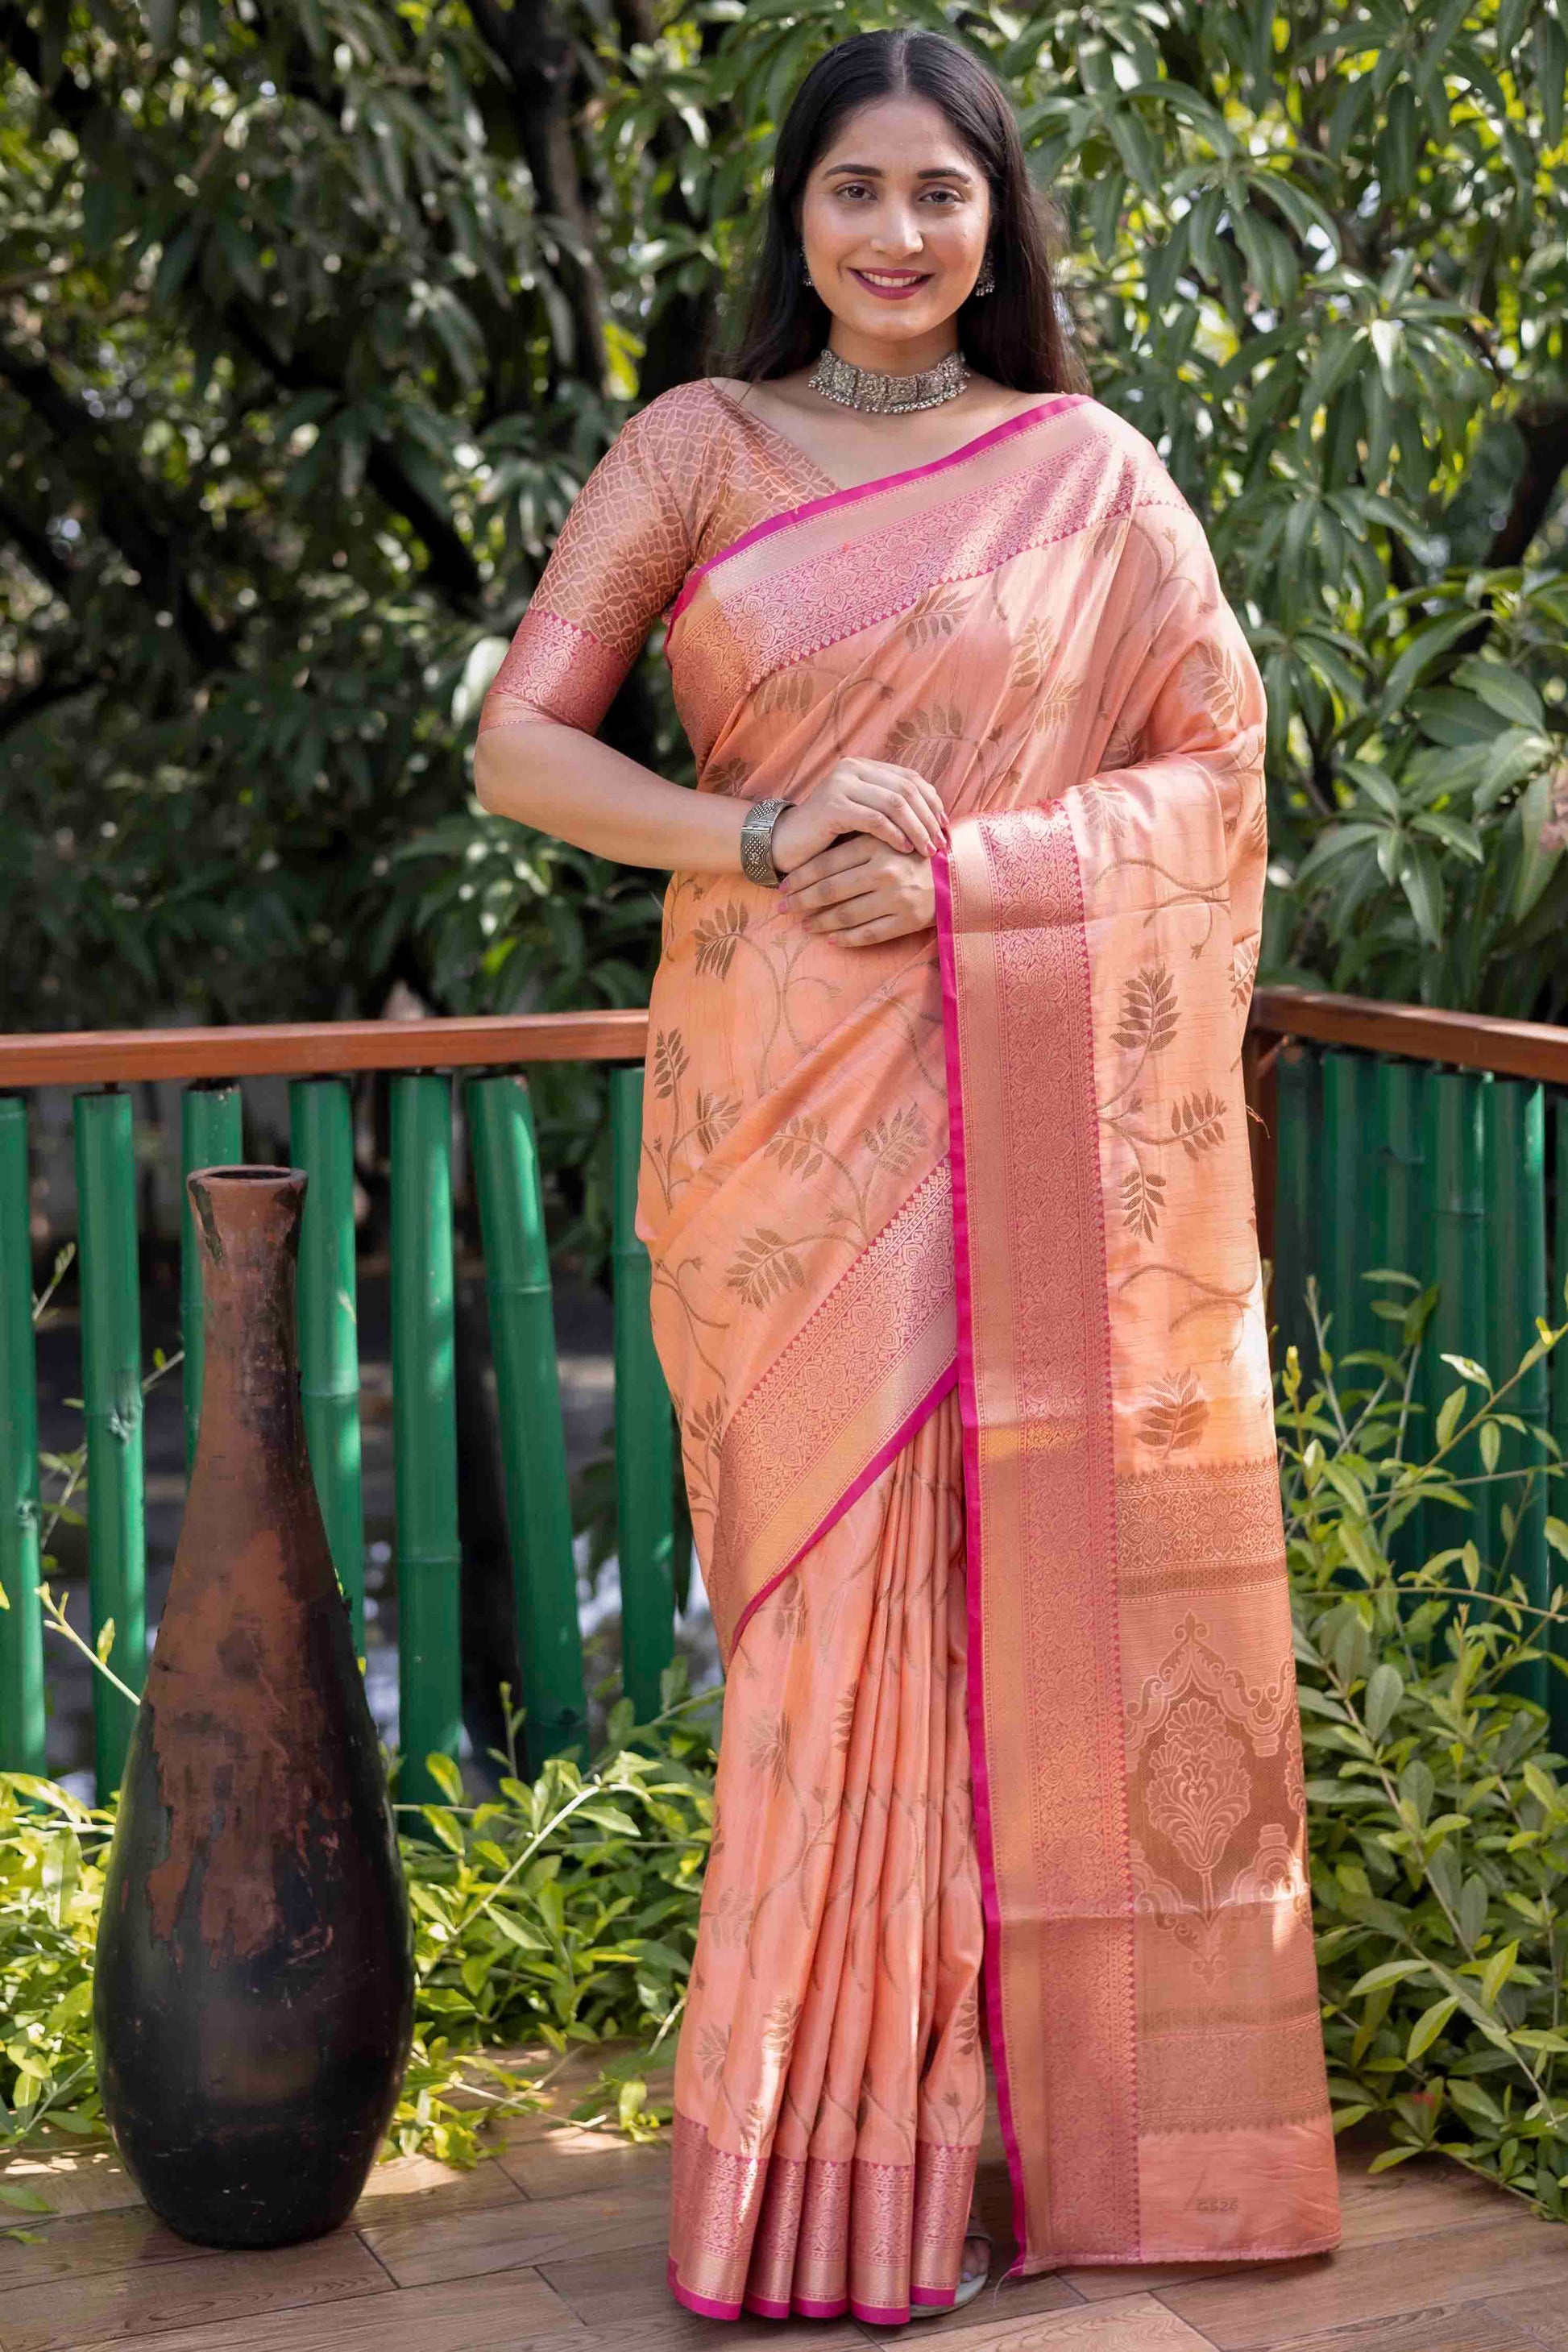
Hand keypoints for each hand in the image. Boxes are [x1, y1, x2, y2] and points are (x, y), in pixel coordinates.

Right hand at [769, 758, 946, 875]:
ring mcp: (841, 784)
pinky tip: (905, 849)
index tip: (945, 827)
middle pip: (907, 788)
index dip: (932, 802)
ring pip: (894, 803)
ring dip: (916, 828)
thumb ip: (890, 809)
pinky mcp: (832, 806)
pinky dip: (894, 835)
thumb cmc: (828, 835)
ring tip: (927, 850)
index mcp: (863, 766)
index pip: (910, 778)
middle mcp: (853, 768)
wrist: (784, 843)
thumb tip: (935, 820)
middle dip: (928, 817)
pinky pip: (874, 819)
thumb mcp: (863, 816)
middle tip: (941, 842)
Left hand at [780, 834, 935, 946]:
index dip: (800, 877)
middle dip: (801, 900)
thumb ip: (856, 839)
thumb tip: (811, 858)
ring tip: (803, 925)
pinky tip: (830, 939)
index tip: (782, 886)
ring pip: (845, 915)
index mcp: (876, 845)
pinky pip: (868, 935)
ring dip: (819, 922)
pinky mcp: (907, 921)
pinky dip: (845, 938)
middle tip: (782, 907)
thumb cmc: (915, 852)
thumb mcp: (887, 836)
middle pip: (830, 890)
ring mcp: (896, 898)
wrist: (960, 872)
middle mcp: (885, 871)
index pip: (827, 863)